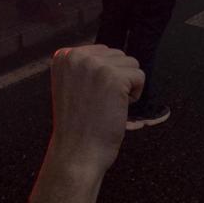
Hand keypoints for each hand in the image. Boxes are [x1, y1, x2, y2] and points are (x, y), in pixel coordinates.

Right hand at [49, 45, 144, 174]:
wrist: (76, 151)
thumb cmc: (76, 125)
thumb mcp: (70, 85)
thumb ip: (85, 67)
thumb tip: (114, 56)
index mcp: (64, 56)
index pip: (101, 52)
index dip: (103, 76)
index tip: (90, 95)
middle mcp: (77, 56)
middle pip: (117, 55)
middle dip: (116, 79)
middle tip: (99, 102)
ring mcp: (95, 65)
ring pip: (131, 64)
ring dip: (127, 86)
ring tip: (108, 105)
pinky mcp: (114, 77)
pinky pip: (140, 76)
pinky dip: (135, 95)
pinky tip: (117, 108)